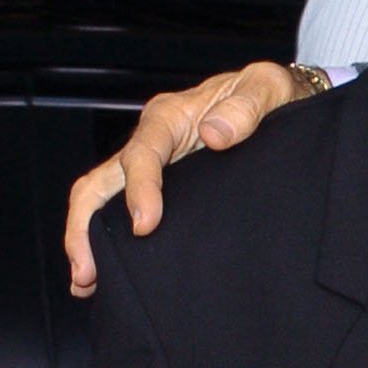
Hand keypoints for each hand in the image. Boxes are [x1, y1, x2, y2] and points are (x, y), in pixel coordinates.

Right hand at [63, 58, 306, 294]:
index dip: (140, 189)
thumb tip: (215, 134)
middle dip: (87, 225)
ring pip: (104, 199)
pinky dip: (109, 241)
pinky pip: (123, 210)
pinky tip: (107, 274)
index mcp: (172, 116)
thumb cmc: (271, 94)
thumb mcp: (268, 86)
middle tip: (89, 270)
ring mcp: (154, 166)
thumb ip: (246, 106)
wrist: (280, 104)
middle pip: (103, 180)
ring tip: (87, 282)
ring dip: (89, 239)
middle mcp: (153, 142)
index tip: (145, 224)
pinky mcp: (164, 188)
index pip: (143, 153)